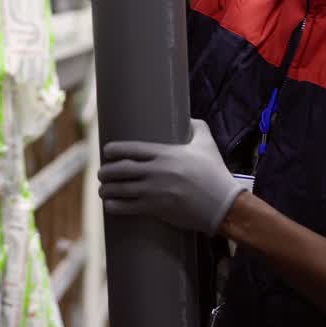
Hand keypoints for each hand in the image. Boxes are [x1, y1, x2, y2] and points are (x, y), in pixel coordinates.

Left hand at [98, 119, 245, 234]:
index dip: (114, 150)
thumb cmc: (215, 173)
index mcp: (166, 154)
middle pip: (120, 169)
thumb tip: (189, 118)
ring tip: (102, 190)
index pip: (131, 149)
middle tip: (101, 174)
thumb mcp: (207, 144)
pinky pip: (128, 207)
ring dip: (106, 190)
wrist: (224, 204)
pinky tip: (109, 205)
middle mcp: (156, 171)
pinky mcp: (157, 209)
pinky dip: (115, 206)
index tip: (106, 151)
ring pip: (120, 189)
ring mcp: (155, 191)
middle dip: (106, 172)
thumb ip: (198, 127)